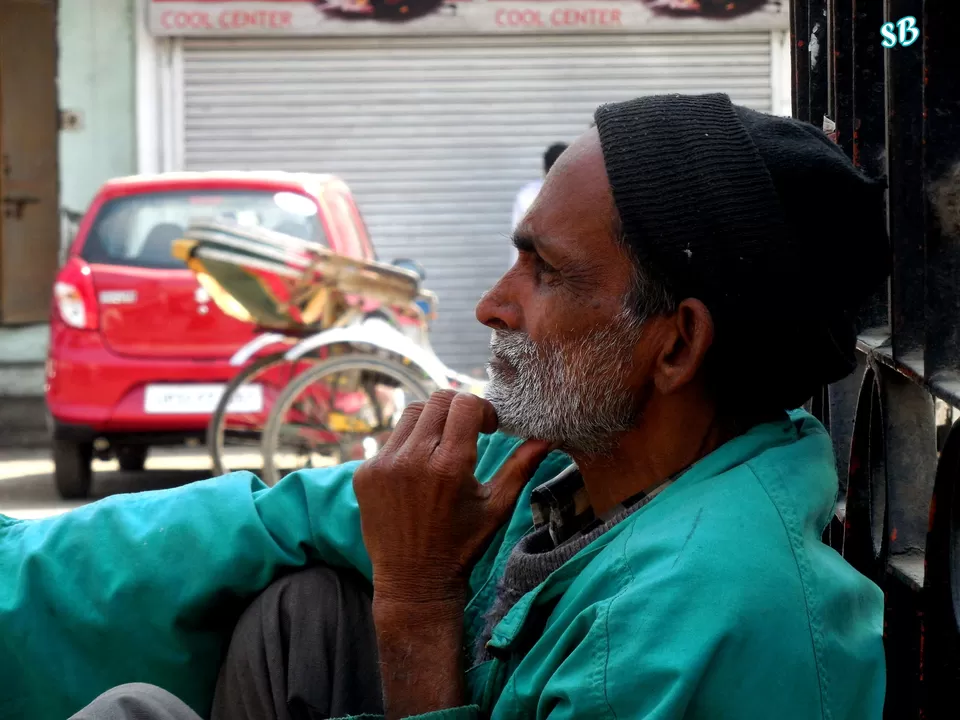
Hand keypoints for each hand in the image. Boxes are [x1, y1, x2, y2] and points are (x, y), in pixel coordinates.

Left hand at [353, 390, 554, 605]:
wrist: (414, 582)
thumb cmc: (462, 545)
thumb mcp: (496, 507)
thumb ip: (521, 466)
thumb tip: (548, 437)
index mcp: (449, 465)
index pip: (464, 404)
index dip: (482, 410)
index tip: (487, 428)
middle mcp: (412, 459)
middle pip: (437, 401)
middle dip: (457, 410)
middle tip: (467, 432)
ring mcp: (383, 465)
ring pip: (411, 414)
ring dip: (431, 422)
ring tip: (441, 448)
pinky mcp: (364, 474)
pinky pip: (390, 440)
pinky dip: (408, 445)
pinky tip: (418, 471)